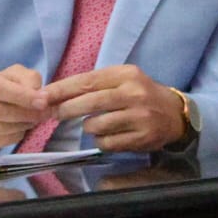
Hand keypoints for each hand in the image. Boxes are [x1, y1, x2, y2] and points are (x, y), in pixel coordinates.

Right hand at [0, 65, 46, 152]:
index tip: (43, 102)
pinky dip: (13, 137)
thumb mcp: (14, 76)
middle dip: (26, 114)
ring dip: (22, 126)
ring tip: (33, 121)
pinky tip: (19, 130)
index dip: (22, 96)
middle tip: (44, 114)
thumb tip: (40, 95)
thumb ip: (28, 79)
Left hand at [40, 64, 184, 151]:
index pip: (87, 81)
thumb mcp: (122, 80)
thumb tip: (55, 95)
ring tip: (94, 124)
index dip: (61, 90)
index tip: (42, 96)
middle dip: (66, 109)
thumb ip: (93, 85)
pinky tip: (107, 135)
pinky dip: (101, 141)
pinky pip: (108, 142)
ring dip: (88, 127)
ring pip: (96, 125)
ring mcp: (139, 117)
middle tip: (55, 114)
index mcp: (126, 75)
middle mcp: (134, 93)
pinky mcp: (142, 137)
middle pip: (89, 102)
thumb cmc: (141, 95)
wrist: (175, 114)